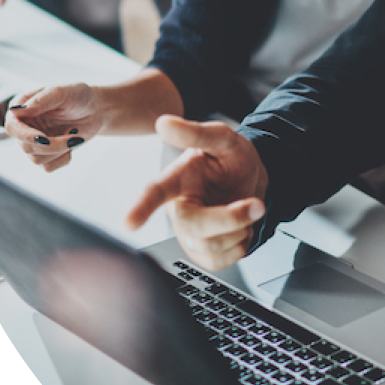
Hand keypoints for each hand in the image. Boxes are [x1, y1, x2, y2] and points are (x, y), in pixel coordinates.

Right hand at [5, 84, 107, 171]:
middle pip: (26, 147)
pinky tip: (72, 144)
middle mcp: (24, 126)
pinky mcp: (45, 154)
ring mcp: (33, 142)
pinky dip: (63, 159)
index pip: (12, 127)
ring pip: (36, 159)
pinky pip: (48, 167)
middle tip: (74, 135)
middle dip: (52, 145)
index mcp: (21, 109)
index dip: (26, 135)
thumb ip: (42, 100)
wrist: (95, 110)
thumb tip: (17, 110)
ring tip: (74, 134)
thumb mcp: (62, 92)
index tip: (44, 138)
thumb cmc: (78, 96)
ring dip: (60, 150)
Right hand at [124, 115, 268, 269]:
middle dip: (230, 218)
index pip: (154, 193)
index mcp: (177, 180)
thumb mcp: (224, 139)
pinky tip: (240, 227)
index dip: (140, 208)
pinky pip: (222, 261)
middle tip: (255, 204)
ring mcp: (190, 234)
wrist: (253, 181)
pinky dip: (241, 244)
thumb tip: (164, 123)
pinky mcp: (203, 253)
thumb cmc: (232, 160)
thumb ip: (198, 132)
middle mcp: (179, 209)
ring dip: (240, 228)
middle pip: (192, 226)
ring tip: (245, 209)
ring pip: (210, 246)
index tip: (128, 224)